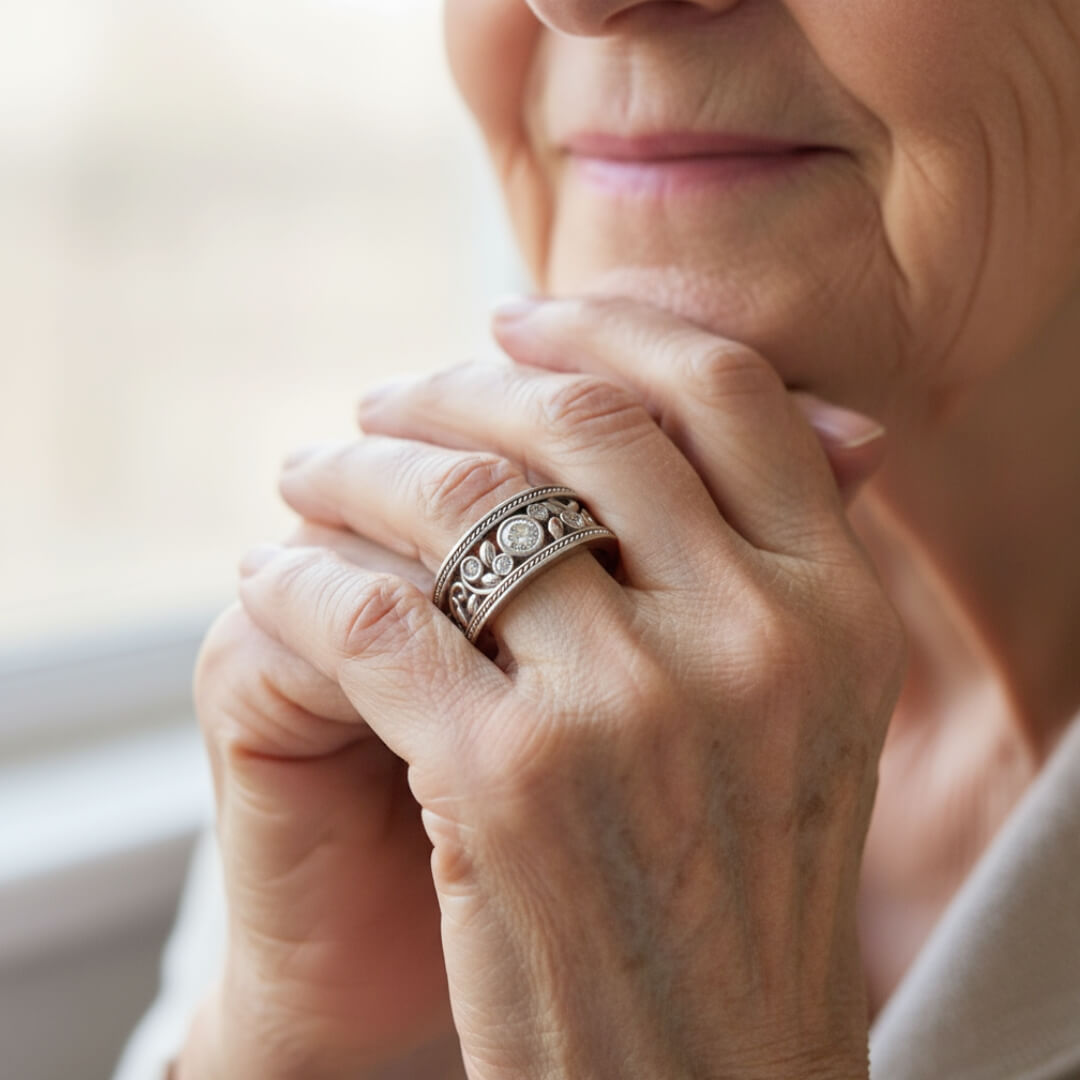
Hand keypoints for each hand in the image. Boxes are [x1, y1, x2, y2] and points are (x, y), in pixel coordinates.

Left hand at [239, 296, 905, 1079]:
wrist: (709, 1073)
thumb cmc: (735, 881)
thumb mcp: (806, 711)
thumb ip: (774, 557)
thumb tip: (746, 406)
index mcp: (840, 607)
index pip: (721, 392)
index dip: (604, 328)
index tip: (512, 319)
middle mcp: (755, 640)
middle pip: (578, 424)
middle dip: (458, 384)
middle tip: (386, 398)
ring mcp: (633, 710)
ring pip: (456, 506)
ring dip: (355, 471)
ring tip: (311, 473)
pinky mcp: (509, 785)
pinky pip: (372, 620)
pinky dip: (302, 581)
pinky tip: (273, 577)